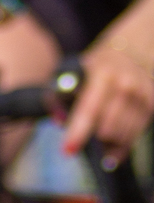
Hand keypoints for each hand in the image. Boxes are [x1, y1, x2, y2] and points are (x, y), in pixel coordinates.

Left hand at [64, 30, 153, 165]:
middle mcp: (126, 85)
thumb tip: (59, 120)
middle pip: (107, 128)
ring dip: (108, 144)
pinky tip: (111, 149)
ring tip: (97, 143)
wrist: (134, 52)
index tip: (68, 150)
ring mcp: (143, 96)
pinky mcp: (152, 105)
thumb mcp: (77, 70)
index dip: (78, 131)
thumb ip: (63, 93)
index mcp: (103, 74)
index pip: (89, 109)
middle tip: (79, 141)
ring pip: (122, 135)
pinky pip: (135, 135)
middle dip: (92, 139)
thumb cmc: (99, 65)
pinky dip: (122, 145)